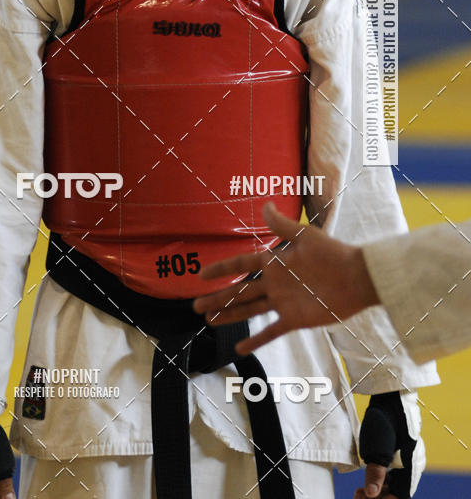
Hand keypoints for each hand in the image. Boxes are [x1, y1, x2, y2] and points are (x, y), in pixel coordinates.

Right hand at [193, 204, 379, 353]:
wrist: (357, 278)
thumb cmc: (332, 253)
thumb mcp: (305, 235)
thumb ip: (282, 225)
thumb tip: (265, 204)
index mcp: (274, 262)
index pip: (242, 265)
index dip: (222, 269)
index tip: (202, 273)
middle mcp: (274, 283)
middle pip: (239, 291)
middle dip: (217, 298)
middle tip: (195, 305)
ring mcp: (282, 302)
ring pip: (249, 310)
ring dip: (229, 315)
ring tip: (209, 320)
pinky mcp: (294, 319)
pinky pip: (271, 331)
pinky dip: (256, 340)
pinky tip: (240, 349)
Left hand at [355, 392, 420, 498]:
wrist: (390, 396)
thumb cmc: (384, 420)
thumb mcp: (376, 447)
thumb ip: (375, 473)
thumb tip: (371, 495)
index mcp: (412, 467)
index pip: (400, 496)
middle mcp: (413, 465)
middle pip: (397, 490)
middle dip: (378, 496)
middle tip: (357, 495)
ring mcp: (408, 457)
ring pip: (395, 482)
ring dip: (378, 489)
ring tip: (359, 491)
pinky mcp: (402, 451)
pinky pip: (395, 472)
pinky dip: (382, 478)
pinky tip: (368, 479)